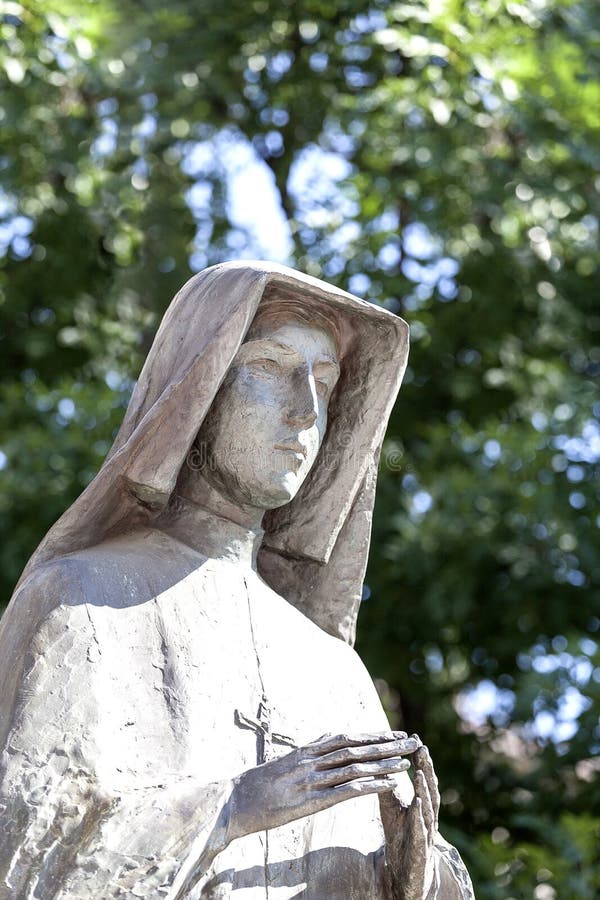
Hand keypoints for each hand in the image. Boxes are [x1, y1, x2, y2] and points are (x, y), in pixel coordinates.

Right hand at [228, 731, 419, 841]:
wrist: (232, 801)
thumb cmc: (253, 787)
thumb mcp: (281, 764)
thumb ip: (303, 753)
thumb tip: (321, 742)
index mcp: (305, 752)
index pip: (346, 738)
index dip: (372, 735)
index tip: (394, 733)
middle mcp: (312, 761)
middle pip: (356, 748)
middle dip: (386, 744)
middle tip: (412, 740)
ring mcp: (312, 780)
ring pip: (356, 766)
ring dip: (384, 762)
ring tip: (407, 759)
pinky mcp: (311, 801)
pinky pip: (346, 791)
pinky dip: (371, 786)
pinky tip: (389, 784)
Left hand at [379, 737, 439, 899]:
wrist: (405, 873)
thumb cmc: (400, 836)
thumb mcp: (390, 809)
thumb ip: (387, 787)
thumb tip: (377, 760)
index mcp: (421, 805)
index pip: (423, 779)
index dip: (420, 760)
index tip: (415, 739)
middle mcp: (428, 817)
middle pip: (430, 790)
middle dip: (427, 769)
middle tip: (422, 749)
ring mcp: (426, 834)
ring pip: (428, 810)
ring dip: (425, 791)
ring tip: (420, 772)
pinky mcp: (420, 852)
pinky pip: (421, 834)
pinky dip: (419, 820)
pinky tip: (416, 805)